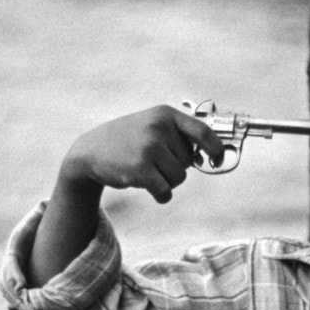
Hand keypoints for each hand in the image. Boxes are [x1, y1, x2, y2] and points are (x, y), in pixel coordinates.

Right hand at [62, 105, 225, 203]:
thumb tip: (208, 156)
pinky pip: (166, 191)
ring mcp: (149, 147)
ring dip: (167, 181)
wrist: (91, 150)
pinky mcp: (140, 169)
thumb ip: (179, 136)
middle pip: (189, 161)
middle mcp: (158, 128)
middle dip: (175, 166)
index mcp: (165, 114)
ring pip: (179, 178)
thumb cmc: (129, 140)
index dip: (216, 148)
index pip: (203, 131)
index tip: (218, 159)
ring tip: (147, 171)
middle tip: (153, 161)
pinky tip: (146, 186)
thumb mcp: (152, 126)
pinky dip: (161, 195)